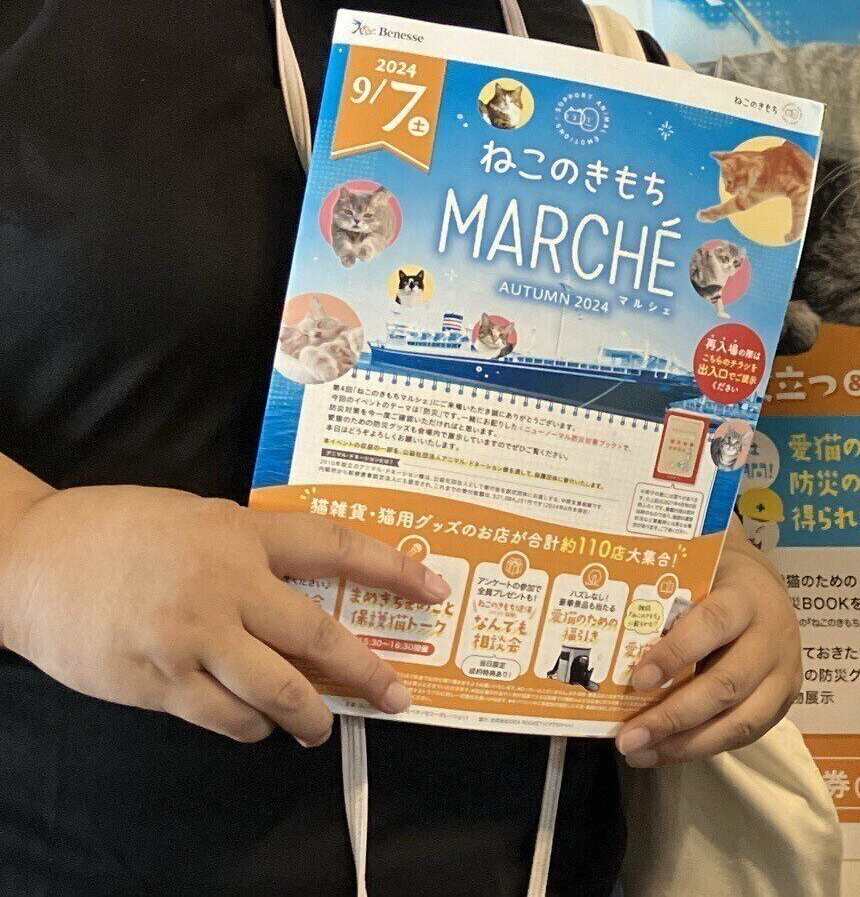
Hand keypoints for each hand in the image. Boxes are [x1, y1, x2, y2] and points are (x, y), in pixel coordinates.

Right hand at [0, 485, 447, 745]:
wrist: (27, 561)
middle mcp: (225, 587)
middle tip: (397, 696)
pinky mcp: (157, 684)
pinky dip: (250, 726)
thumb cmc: (114, 531)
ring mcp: (191, 640)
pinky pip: (224, 717)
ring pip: (276, 691)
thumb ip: (249, 546)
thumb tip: (308, 581)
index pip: (335, 547)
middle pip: (317, 637)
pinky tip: (257, 725)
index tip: (433, 588)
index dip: (390, 568)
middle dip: (366, 672)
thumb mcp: (196, 517)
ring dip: (309, 716)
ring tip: (321, 727)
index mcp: (239, 534)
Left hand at [614, 525, 799, 766]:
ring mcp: (783, 672)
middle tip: (628, 737)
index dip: (676, 654)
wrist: (765, 588)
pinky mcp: (783, 700)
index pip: (714, 624)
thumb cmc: (717, 581)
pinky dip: (702, 748)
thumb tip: (607, 640)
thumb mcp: (695, 576)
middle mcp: (773, 636)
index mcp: (747, 596)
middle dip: (674, 717)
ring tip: (640, 754)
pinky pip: (744, 734)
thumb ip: (663, 604)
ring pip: (740, 720)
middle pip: (727, 684)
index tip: (638, 680)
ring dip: (686, 744)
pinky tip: (665, 752)